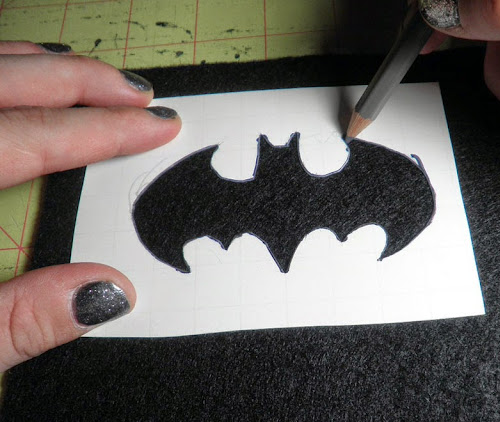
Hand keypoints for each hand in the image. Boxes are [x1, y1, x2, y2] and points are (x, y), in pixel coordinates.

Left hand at [0, 41, 180, 370]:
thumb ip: (20, 321)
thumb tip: (108, 294)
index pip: (29, 139)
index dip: (103, 131)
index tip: (158, 127)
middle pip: (2, 84)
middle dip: (83, 81)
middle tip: (140, 92)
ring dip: (37, 66)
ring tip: (92, 76)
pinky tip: (19, 84)